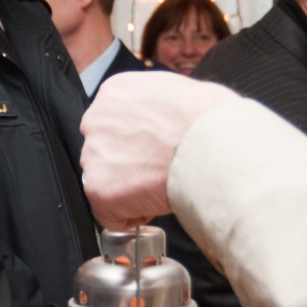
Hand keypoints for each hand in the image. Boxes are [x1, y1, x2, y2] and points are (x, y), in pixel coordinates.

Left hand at [80, 71, 237, 228]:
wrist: (212, 148)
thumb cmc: (209, 121)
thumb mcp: (182, 92)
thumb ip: (159, 107)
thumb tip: (168, 121)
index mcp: (116, 91)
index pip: (114, 121)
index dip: (136, 141)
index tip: (153, 149)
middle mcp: (97, 119)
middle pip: (104, 150)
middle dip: (128, 164)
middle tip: (158, 169)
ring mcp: (94, 154)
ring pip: (106, 182)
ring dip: (130, 189)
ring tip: (162, 185)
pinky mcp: (98, 189)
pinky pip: (111, 214)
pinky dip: (132, 215)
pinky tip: (156, 202)